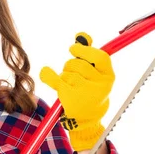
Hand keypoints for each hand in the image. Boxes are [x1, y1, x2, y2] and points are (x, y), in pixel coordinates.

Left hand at [39, 32, 114, 150]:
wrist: (87, 118)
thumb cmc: (91, 90)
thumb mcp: (95, 73)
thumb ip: (89, 54)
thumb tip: (81, 35)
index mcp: (109, 76)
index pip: (100, 57)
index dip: (85, 51)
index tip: (72, 49)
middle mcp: (100, 85)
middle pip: (79, 64)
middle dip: (70, 65)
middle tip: (70, 72)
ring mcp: (86, 92)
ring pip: (68, 72)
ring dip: (64, 74)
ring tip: (69, 84)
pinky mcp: (71, 98)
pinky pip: (56, 80)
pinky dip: (48, 75)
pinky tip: (45, 72)